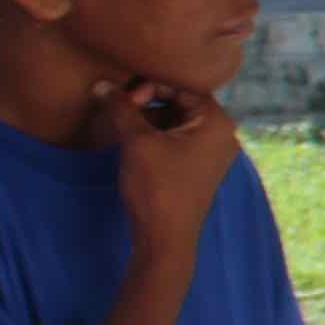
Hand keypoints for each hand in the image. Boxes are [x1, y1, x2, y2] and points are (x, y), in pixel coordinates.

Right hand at [105, 80, 240, 260]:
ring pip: (175, 122)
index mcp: (217, 121)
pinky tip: (131, 143)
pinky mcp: (198, 168)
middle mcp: (222, 133)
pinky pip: (176, 140)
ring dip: (147, 120)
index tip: (122, 98)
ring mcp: (212, 152)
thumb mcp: (136, 142)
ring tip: (122, 128)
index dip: (149, 86)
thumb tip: (102, 84)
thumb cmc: (156, 187)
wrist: (165, 239)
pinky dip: (154, 136)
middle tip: (120, 112)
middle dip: (147, 103)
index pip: (183, 86)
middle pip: (180, 102)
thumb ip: (121, 108)